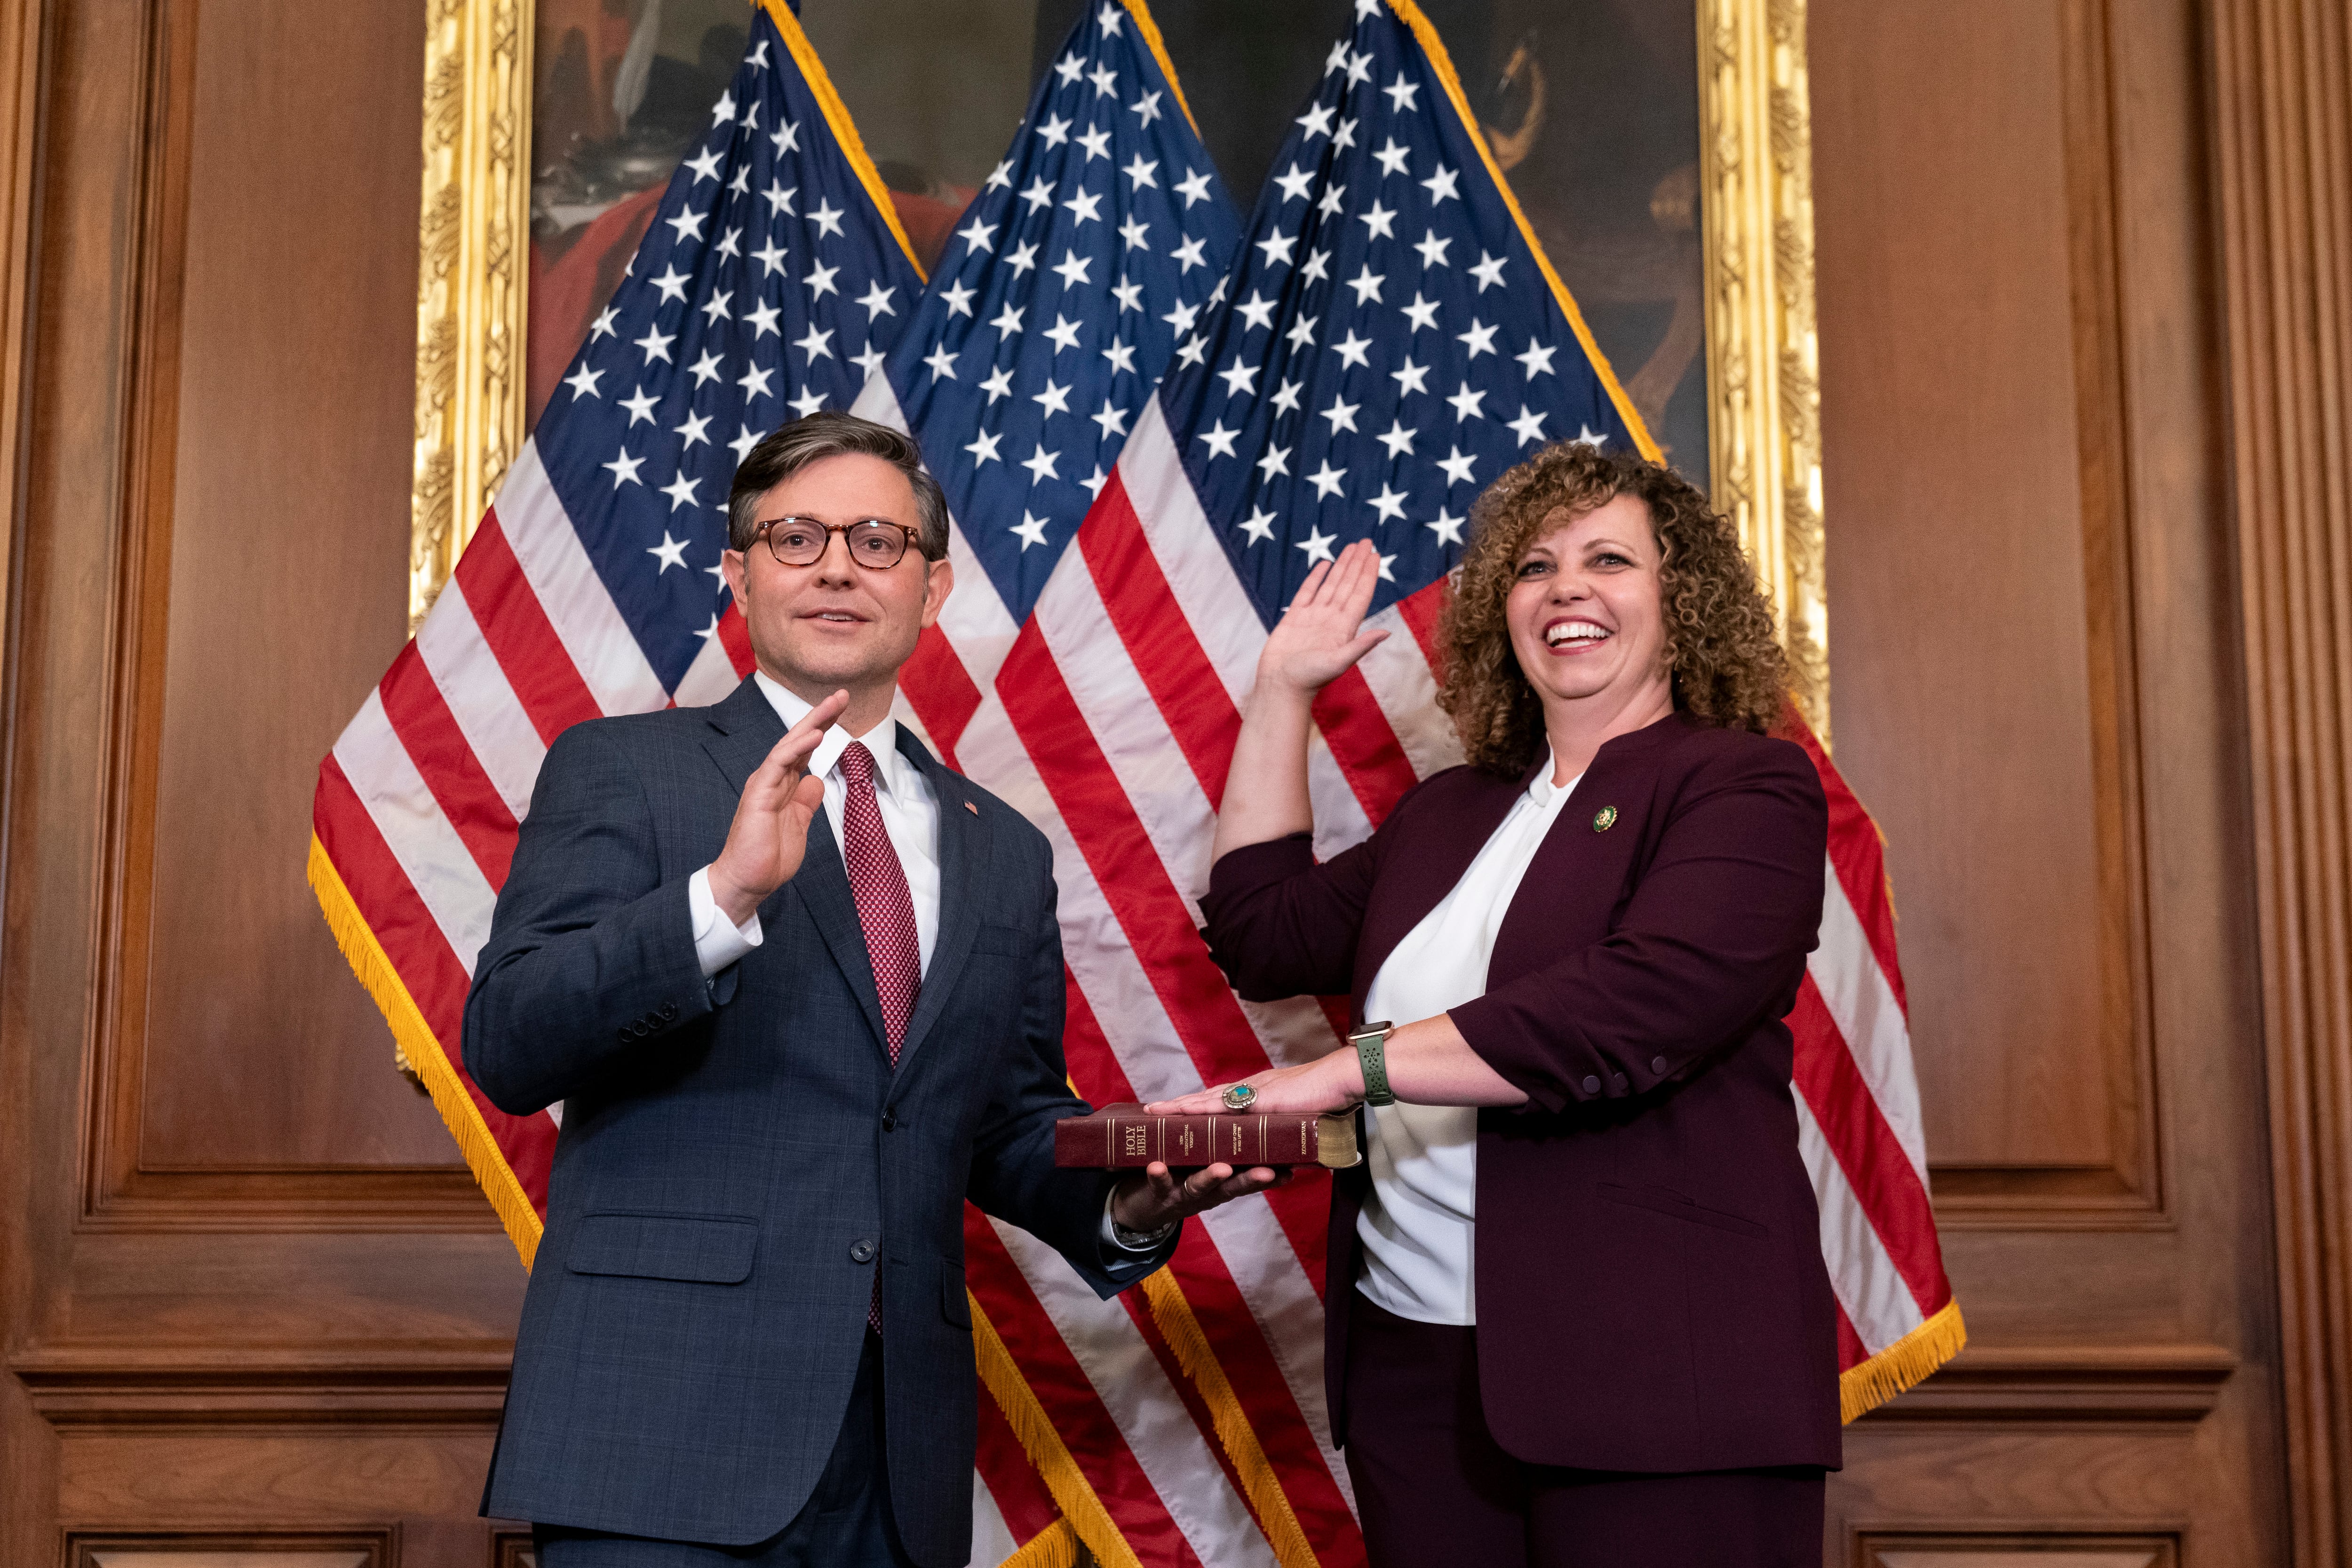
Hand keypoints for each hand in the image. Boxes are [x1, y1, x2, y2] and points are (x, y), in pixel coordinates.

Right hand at [707, 689, 850, 924]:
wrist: (748, 880)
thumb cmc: (769, 855)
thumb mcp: (799, 824)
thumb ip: (806, 801)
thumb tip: (817, 781)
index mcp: (784, 784)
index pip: (805, 749)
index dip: (824, 728)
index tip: (843, 709)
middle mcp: (773, 778)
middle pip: (799, 739)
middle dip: (821, 715)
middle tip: (843, 694)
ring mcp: (765, 784)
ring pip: (789, 744)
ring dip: (812, 723)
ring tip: (834, 705)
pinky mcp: (759, 794)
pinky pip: (778, 764)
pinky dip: (796, 748)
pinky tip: (815, 735)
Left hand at [1110, 1160, 1286, 1234]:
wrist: (1143, 1207)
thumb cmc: (1183, 1177)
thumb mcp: (1208, 1167)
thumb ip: (1228, 1151)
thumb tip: (1261, 1128)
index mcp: (1222, 1183)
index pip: (1249, 1179)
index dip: (1270, 1178)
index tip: (1290, 1173)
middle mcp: (1207, 1192)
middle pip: (1231, 1186)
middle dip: (1249, 1178)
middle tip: (1267, 1171)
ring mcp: (1183, 1193)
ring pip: (1199, 1186)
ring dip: (1210, 1177)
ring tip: (1220, 1168)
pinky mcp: (1158, 1192)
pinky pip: (1158, 1184)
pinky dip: (1158, 1175)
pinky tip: (1157, 1165)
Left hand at [1146, 1052, 1365, 1117]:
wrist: (1344, 1079)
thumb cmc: (1333, 1097)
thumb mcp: (1306, 1120)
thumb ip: (1295, 1134)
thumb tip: (1296, 1154)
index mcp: (1264, 1092)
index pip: (1226, 1098)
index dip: (1202, 1104)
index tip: (1182, 1108)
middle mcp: (1252, 1088)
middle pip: (1208, 1096)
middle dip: (1181, 1104)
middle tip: (1153, 1109)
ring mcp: (1252, 1092)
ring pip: (1205, 1099)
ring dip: (1179, 1106)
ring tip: (1153, 1112)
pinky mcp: (1253, 1100)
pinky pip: (1215, 1105)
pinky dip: (1193, 1108)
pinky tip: (1175, 1113)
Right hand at [1254, 539, 1389, 701]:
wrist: (1280, 686)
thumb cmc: (1309, 679)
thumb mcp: (1338, 662)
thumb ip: (1361, 646)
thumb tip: (1387, 632)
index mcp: (1345, 628)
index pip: (1360, 594)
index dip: (1369, 574)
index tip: (1376, 555)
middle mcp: (1332, 619)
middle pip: (1348, 584)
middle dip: (1358, 563)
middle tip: (1367, 541)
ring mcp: (1314, 617)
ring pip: (1331, 584)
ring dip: (1342, 566)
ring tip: (1351, 547)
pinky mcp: (1295, 618)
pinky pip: (1308, 592)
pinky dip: (1317, 577)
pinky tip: (1325, 564)